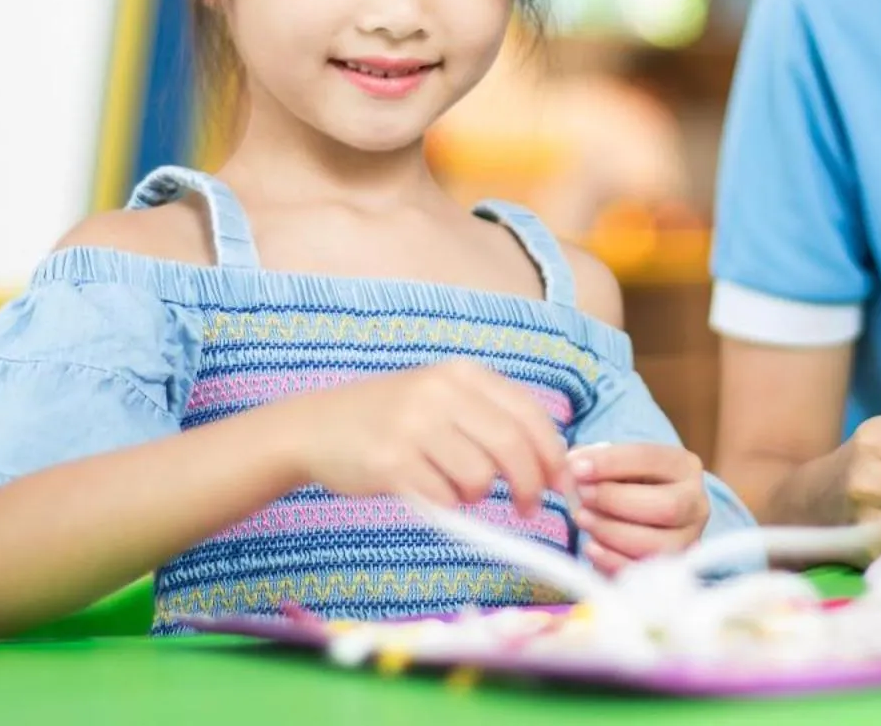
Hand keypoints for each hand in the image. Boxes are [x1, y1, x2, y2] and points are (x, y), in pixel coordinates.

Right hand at [271, 360, 572, 514]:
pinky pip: (442, 498)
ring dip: (478, 495)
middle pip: (512, 447)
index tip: (564, 485)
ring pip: (479, 477)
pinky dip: (445, 504)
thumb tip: (552, 462)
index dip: (555, 455)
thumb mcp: (442, 396)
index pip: (530, 414)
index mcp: (462, 374)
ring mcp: (413, 426)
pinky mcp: (390, 462)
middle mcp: (440, 392)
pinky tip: (428, 490)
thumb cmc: (392, 418)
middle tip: (529, 507)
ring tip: (456, 488)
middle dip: (531, 485)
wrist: (316, 427)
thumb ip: (492, 417)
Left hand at [568, 442, 708, 574]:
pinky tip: (591, 546)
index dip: (611, 462)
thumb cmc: (628, 484)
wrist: (642, 516)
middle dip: (615, 500)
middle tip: (582, 495)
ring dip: (611, 530)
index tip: (576, 467)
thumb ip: (595, 459)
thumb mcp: (617, 464)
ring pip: (656, 543)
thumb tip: (573, 464)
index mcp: (685, 466)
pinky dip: (612, 560)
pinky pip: (643, 570)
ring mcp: (689, 540)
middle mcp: (696, 504)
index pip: (651, 458)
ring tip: (582, 518)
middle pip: (666, 505)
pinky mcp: (672, 569)